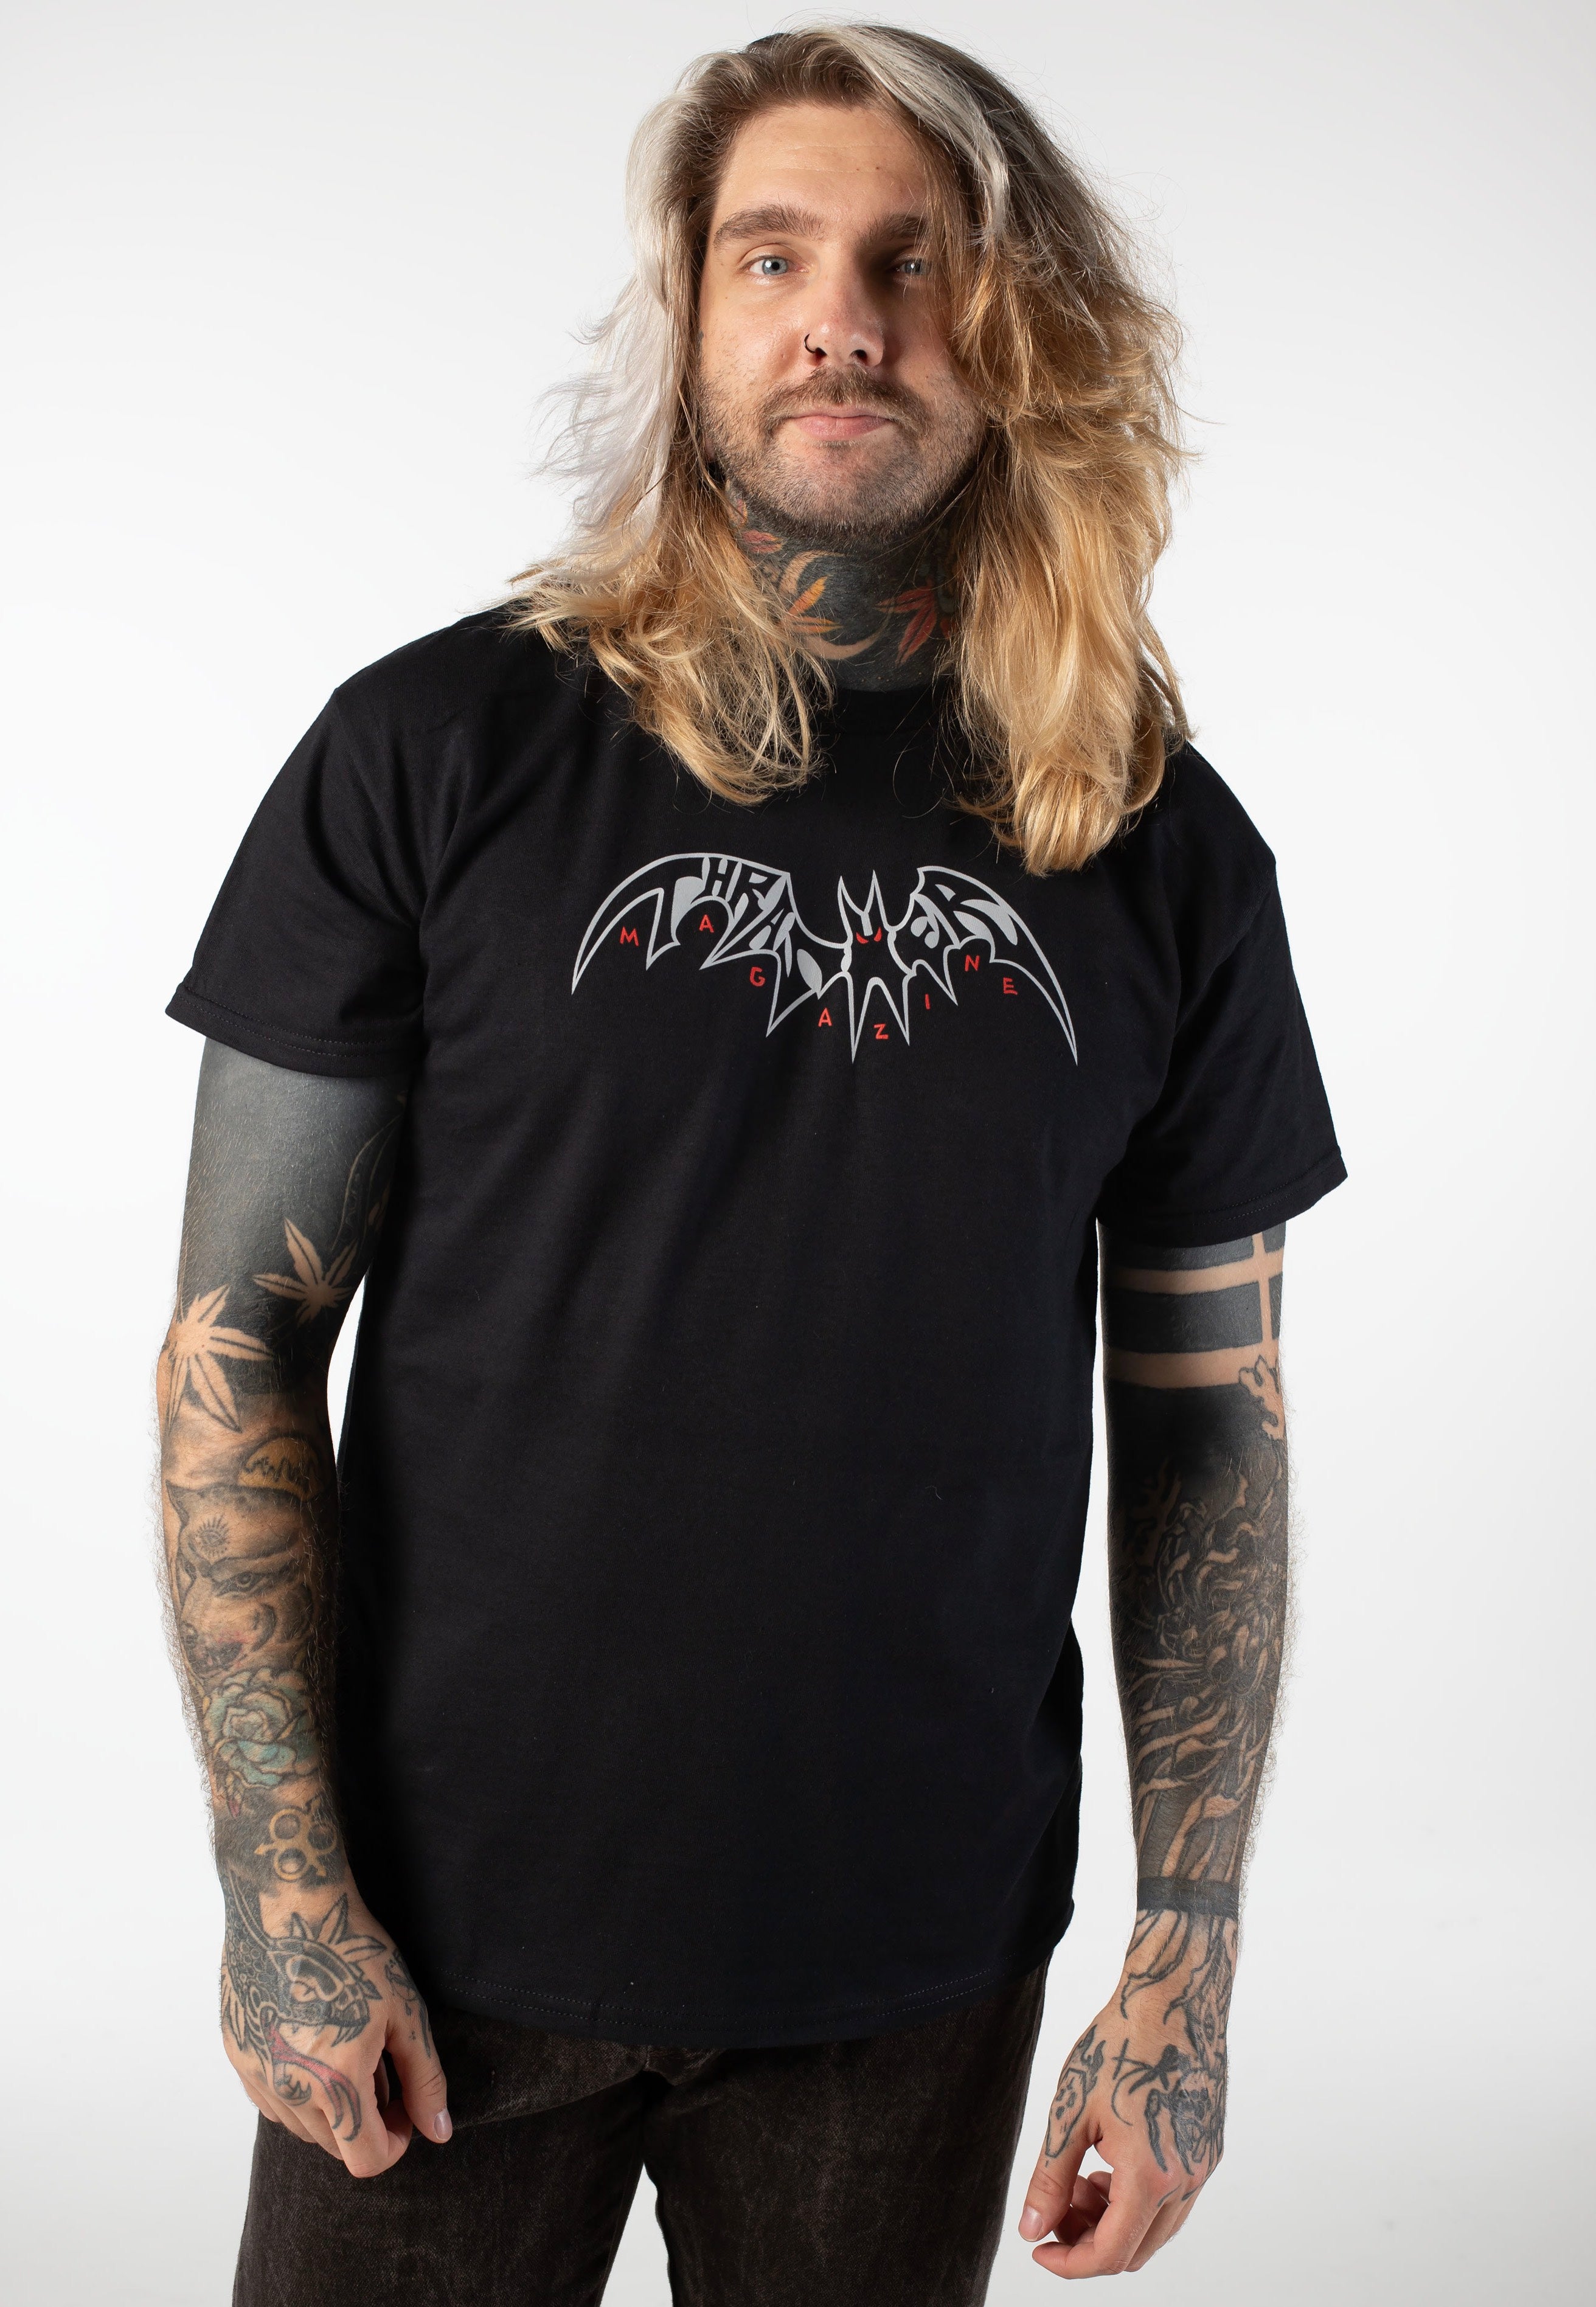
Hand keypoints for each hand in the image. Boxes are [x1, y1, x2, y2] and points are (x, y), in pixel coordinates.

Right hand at [219, 1869, 450, 2176]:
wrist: (288, 1908)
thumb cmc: (353, 1952)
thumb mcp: (405, 2012)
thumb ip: (424, 2079)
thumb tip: (439, 2132)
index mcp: (336, 2081)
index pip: (367, 2160)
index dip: (396, 2142)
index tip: (405, 2110)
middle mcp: (290, 2089)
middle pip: (336, 2146)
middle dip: (367, 2122)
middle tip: (383, 2072)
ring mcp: (258, 2076)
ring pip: (303, 2128)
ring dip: (332, 2108)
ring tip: (350, 2052)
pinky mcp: (238, 2058)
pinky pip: (274, 2102)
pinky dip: (300, 2091)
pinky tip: (316, 2046)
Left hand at [1017, 1910, 1232, 2275]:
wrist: (1174, 1997)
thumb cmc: (1120, 2044)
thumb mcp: (1072, 2112)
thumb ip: (1050, 2179)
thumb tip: (1032, 2229)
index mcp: (1151, 2176)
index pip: (1109, 2254)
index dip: (1068, 2262)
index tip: (1039, 2248)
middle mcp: (1187, 2180)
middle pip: (1135, 2250)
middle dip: (1088, 2241)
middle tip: (1055, 2209)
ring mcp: (1204, 2166)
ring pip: (1156, 2228)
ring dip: (1114, 2221)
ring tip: (1080, 2179)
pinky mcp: (1210, 2149)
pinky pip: (1174, 2199)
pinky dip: (1138, 2199)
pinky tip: (1110, 2163)